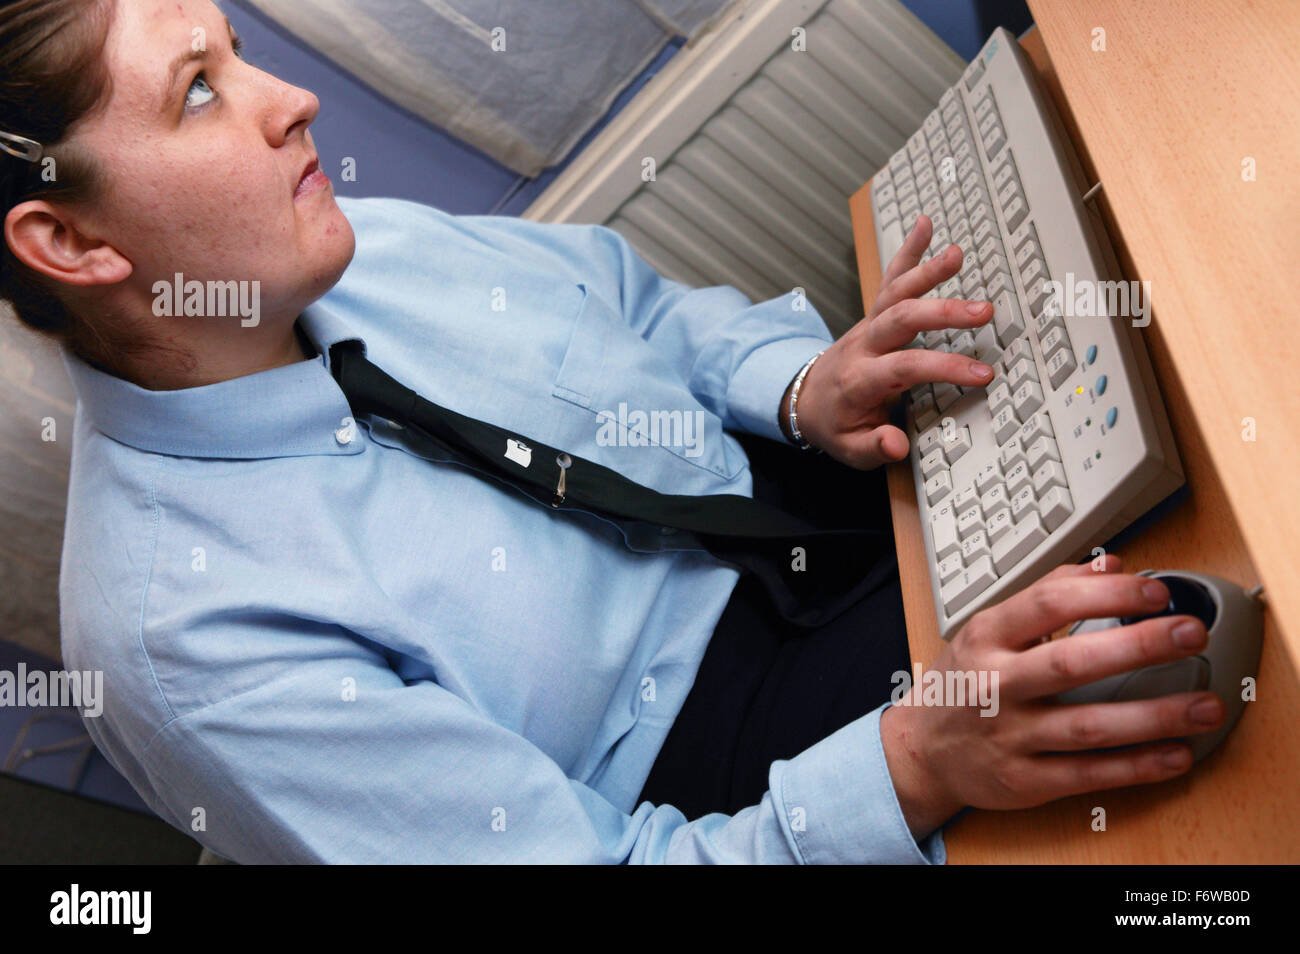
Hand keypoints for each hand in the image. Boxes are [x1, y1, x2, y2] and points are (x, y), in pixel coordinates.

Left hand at [780, 214, 993, 467]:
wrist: (803, 400)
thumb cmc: (834, 425)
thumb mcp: (849, 449)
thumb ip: (874, 447)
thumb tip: (897, 445)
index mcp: (860, 380)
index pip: (905, 367)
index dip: (943, 367)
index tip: (981, 372)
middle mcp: (863, 345)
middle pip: (901, 320)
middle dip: (942, 312)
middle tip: (983, 311)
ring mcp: (868, 325)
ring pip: (896, 292)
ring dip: (926, 272)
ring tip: (956, 254)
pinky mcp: (874, 314)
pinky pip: (890, 278)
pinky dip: (909, 250)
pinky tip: (926, 224)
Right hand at [879, 555, 1227, 840]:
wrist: (921, 749)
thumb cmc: (965, 681)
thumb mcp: (990, 628)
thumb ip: (1050, 593)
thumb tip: (1112, 566)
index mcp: (987, 637)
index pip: (1047, 605)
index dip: (1105, 595)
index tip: (1155, 592)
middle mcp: (996, 685)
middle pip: (1071, 663)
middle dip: (1137, 647)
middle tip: (1189, 634)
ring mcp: (1009, 736)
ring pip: (1087, 726)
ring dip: (1153, 717)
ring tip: (1205, 706)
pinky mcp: (1024, 780)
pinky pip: (1087, 775)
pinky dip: (1136, 768)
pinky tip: (1175, 754)